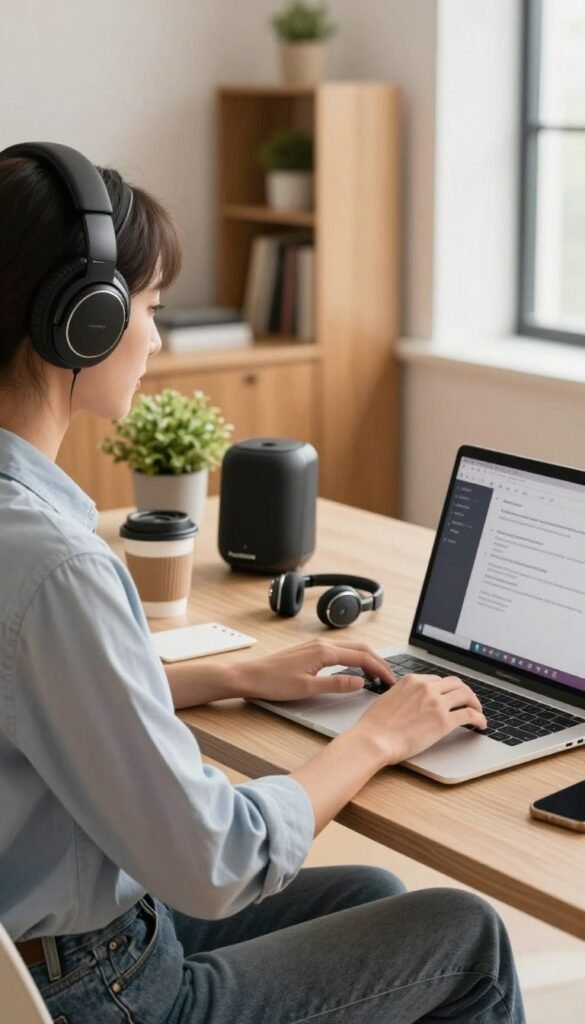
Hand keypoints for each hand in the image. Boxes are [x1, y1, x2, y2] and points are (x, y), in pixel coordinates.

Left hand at [237, 639, 395, 702]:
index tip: (390, 681)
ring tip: (376, 675)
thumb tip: (360, 682)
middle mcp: (322, 645)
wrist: (249, 676)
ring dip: (366, 659)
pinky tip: (354, 670)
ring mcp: (316, 646)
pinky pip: (340, 651)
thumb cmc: (273, 682)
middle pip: (360, 649)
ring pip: (350, 648)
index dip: (379, 669)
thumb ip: (336, 685)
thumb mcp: (307, 688)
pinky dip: (353, 659)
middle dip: (378, 662)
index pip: (362, 657)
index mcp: (324, 652)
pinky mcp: (311, 651)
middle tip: (389, 678)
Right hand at [351, 673, 486, 765]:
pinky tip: (481, 724)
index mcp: (412, 680)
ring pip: (466, 695)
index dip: (446, 689)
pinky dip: (479, 718)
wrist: (375, 738)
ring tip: (478, 711)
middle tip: (468, 701)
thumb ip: (403, 694)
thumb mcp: (388, 698)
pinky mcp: (444, 721)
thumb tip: (410, 702)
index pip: (437, 680)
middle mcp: (426, 687)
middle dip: (464, 692)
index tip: (450, 697)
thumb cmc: (375, 724)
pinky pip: (469, 715)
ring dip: (475, 703)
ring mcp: (436, 703)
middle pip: (455, 683)